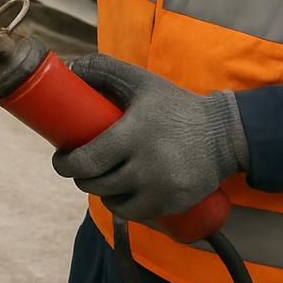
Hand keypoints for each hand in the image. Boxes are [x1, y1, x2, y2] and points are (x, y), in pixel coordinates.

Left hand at [52, 53, 247, 223]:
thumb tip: (69, 68)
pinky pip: (134, 214)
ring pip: (112, 203)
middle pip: (96, 184)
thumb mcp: (140, 80)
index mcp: (134, 133)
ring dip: (99, 192)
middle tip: (78, 165)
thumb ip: (103, 69)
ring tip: (99, 177)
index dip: (65, 164)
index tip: (60, 157)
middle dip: (80, 176)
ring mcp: (160, 190)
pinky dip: (121, 205)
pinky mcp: (172, 205)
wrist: (222, 134)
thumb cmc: (173, 105)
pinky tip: (119, 192)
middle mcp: (146, 166)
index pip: (87, 160)